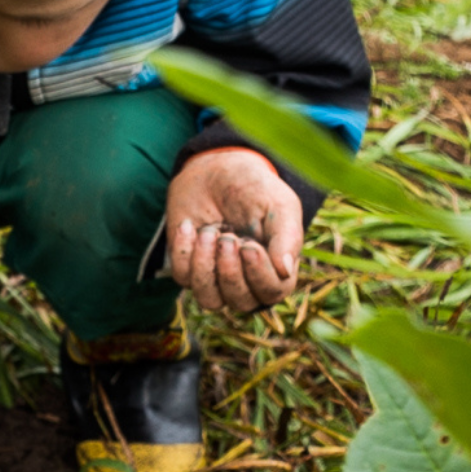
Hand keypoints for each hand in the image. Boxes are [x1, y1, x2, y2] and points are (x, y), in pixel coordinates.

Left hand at [165, 147, 303, 311]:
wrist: (216, 169)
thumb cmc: (255, 188)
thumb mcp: (279, 204)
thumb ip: (287, 236)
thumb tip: (285, 271)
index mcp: (277, 269)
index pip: (272, 293)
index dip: (259, 275)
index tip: (249, 246)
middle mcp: (248, 281)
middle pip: (241, 302)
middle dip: (230, 270)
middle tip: (227, 236)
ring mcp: (216, 279)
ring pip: (209, 299)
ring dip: (205, 266)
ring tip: (210, 232)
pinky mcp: (189, 269)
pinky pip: (182, 277)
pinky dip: (184, 251)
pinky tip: (190, 225)